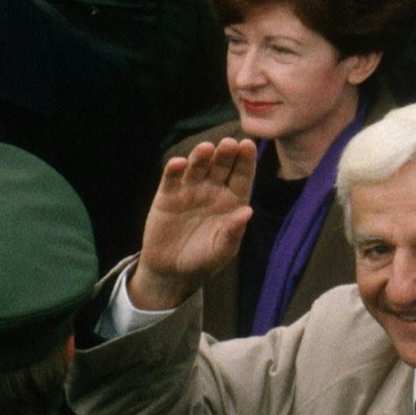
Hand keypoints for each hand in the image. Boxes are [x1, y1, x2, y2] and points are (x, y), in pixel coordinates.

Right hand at [130, 139, 255, 310]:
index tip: (248, 146)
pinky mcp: (167, 195)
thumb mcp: (221, 250)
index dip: (245, 161)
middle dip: (225, 153)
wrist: (172, 271)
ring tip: (206, 148)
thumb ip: (233, 232)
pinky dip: (174, 169)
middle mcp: (212, 191)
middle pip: (221, 166)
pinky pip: (172, 178)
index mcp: (232, 201)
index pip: (241, 176)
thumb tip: (247, 212)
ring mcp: (190, 190)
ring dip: (201, 156)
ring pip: (197, 167)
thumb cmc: (203, 260)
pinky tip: (179, 163)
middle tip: (229, 143)